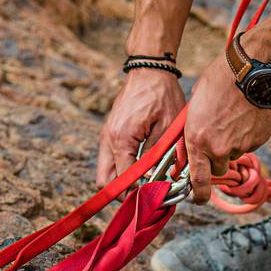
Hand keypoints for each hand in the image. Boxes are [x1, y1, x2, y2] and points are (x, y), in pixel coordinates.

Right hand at [96, 68, 185, 188]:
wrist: (149, 70)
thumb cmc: (161, 96)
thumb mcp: (166, 128)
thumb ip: (157, 157)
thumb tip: (154, 181)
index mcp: (121, 140)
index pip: (121, 180)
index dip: (136, 193)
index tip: (152, 199)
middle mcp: (108, 140)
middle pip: (104, 181)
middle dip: (122, 193)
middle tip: (144, 197)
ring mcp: (107, 136)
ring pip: (106, 172)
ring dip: (122, 182)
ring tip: (145, 185)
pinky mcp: (111, 133)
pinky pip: (111, 160)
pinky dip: (122, 169)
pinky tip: (142, 170)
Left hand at [184, 54, 270, 203]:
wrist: (255, 69)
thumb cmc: (221, 78)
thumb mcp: (197, 102)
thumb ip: (194, 127)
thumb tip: (194, 140)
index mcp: (197, 139)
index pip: (198, 180)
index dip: (199, 194)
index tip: (199, 199)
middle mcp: (218, 148)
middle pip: (218, 168)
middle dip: (217, 158)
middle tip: (219, 136)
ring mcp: (240, 146)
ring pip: (235, 153)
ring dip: (233, 142)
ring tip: (234, 116)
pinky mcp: (258, 140)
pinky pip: (250, 143)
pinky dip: (248, 134)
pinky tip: (247, 114)